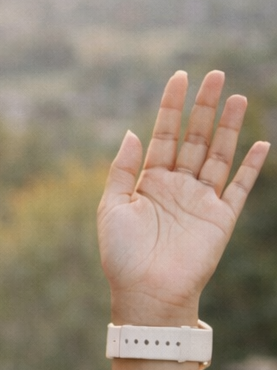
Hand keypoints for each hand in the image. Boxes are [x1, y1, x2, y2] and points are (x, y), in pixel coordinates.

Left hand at [98, 70, 269, 324]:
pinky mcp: (221, 218)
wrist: (145, 294)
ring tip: (237, 96)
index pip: (164, 135)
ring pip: (218, 155)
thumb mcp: (111, 207)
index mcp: (149, 181)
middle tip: (215, 75)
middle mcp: (178, 186)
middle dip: (204, 107)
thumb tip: (132, 132)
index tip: (180, 77)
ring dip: (228, 127)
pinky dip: (250, 166)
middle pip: (195, 138)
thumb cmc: (122, 256)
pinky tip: (259, 143)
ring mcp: (201, 200)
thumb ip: (121, 169)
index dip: (171, 107)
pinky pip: (239, 187)